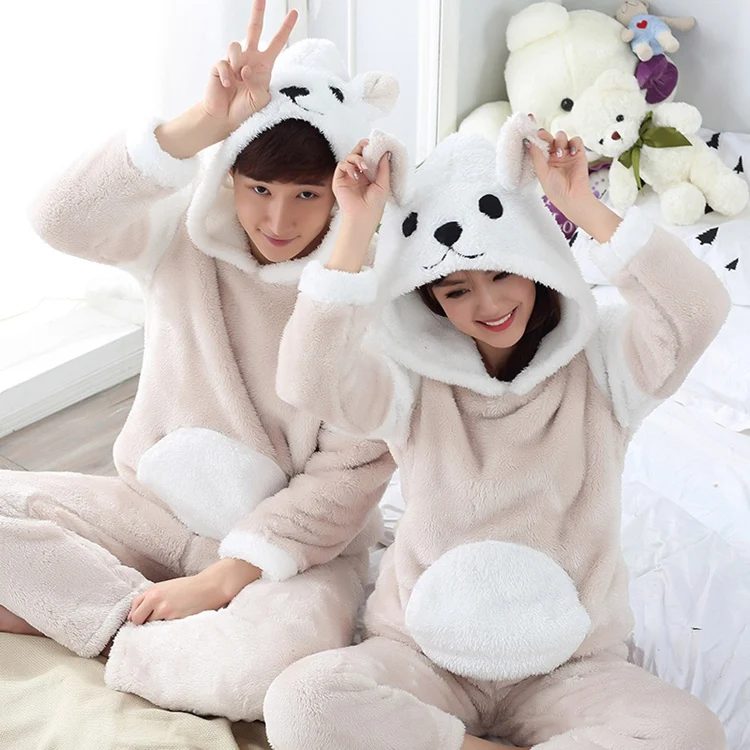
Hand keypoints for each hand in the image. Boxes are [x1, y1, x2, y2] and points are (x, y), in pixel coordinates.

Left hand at [128, 559, 260, 623]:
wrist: (211, 586)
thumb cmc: (190, 587)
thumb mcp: (168, 587)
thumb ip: (152, 599)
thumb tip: (136, 617)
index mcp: (153, 590)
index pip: (134, 609)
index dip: (138, 616)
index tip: (144, 620)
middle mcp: (155, 599)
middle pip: (138, 620)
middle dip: (144, 623)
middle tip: (156, 623)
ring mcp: (164, 610)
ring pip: (150, 626)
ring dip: (157, 626)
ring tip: (170, 622)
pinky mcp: (174, 619)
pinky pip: (163, 630)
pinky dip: (167, 629)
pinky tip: (176, 623)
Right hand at [202, 0, 297, 134]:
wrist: (225, 118)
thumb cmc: (245, 110)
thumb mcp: (260, 100)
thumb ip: (258, 84)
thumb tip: (246, 68)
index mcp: (264, 65)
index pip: (276, 43)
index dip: (285, 28)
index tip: (294, 13)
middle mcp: (249, 58)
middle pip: (254, 29)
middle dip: (258, 12)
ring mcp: (234, 60)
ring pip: (236, 45)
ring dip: (237, 63)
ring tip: (238, 80)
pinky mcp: (219, 65)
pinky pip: (224, 62)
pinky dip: (226, 75)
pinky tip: (227, 85)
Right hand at [333, 140, 391, 228]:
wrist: (363, 217)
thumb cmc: (374, 207)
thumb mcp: (384, 185)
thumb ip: (384, 168)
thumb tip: (386, 153)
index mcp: (369, 176)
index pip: (368, 158)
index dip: (371, 150)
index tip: (377, 144)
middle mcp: (358, 175)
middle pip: (357, 154)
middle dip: (362, 148)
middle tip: (368, 144)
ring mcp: (348, 177)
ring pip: (349, 157)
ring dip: (357, 158)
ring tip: (364, 167)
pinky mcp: (339, 180)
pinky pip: (341, 165)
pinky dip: (348, 166)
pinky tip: (355, 174)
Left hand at [526, 126, 590, 222]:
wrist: (572, 196)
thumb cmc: (555, 189)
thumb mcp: (542, 172)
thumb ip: (536, 156)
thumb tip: (528, 142)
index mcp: (543, 160)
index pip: (537, 144)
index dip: (533, 134)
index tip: (528, 121)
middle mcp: (554, 155)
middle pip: (548, 137)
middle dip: (544, 134)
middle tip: (541, 134)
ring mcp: (566, 153)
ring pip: (561, 136)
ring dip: (559, 142)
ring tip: (558, 154)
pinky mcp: (578, 152)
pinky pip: (576, 140)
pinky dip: (573, 143)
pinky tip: (571, 153)